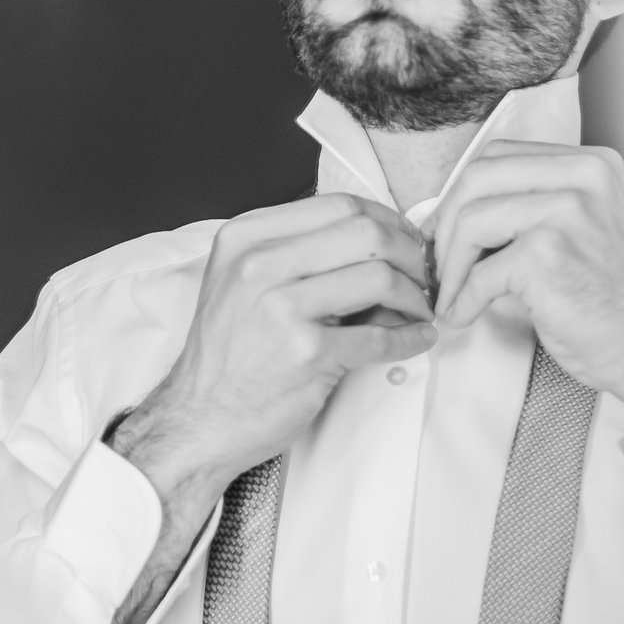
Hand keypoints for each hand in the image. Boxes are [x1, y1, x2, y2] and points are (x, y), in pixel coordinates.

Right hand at [110, 192, 433, 509]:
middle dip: (408, 252)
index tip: (404, 239)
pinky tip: (417, 338)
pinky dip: (411, 337)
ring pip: (379, 277)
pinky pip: (381, 336)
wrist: (200, 417)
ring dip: (415, 295)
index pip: (337, 205)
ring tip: (419, 308)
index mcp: (246, 238)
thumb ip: (296, 253)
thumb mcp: (241, 282)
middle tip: (423, 273)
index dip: (385, 219)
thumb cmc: (228, 354)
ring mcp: (282, 309)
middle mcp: (259, 265)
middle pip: (365, 232)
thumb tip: (376, 240)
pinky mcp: (307, 354)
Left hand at [427, 139, 623, 420]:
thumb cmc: (618, 298)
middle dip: (445, 223)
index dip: (462, 192)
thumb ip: (541, 203)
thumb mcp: (589, 227)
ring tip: (450, 294)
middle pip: (478, 178)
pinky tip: (462, 315)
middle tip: (437, 260)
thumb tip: (460, 208)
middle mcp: (583, 179)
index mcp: (591, 165)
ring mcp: (566, 214)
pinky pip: (479, 274)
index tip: (447, 225)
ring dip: (449, 265)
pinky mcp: (547, 256)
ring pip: (471, 221)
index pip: (500, 156)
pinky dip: (461, 300)